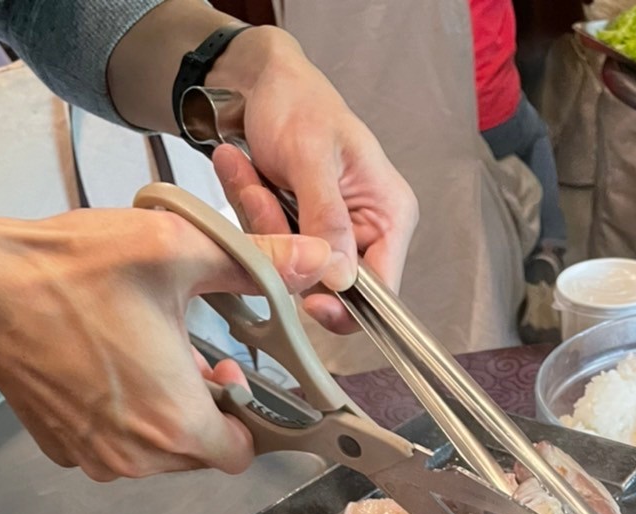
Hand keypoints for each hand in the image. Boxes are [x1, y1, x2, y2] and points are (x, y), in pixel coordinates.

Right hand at [0, 206, 332, 479]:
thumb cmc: (72, 273)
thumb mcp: (179, 252)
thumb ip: (260, 264)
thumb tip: (322, 261)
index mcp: (179, 425)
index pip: (242, 452)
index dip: (247, 415)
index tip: (229, 374)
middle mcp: (139, 458)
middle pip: (201, 454)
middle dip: (205, 411)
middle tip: (188, 354)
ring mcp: (96, 459)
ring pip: (156, 452)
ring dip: (162, 413)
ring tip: (143, 353)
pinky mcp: (64, 449)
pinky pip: (113, 445)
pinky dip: (119, 416)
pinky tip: (104, 365)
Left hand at [209, 31, 418, 333]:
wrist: (261, 84)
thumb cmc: (297, 103)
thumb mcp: (312, 155)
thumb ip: (328, 218)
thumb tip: (340, 277)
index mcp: (390, 216)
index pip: (382, 293)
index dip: (346, 306)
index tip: (307, 300)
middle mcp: (367, 233)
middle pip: (331, 286)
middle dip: (289, 249)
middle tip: (261, 197)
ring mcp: (332, 237)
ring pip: (295, 270)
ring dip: (264, 227)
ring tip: (251, 174)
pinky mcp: (300, 235)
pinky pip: (273, 251)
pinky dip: (253, 220)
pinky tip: (245, 177)